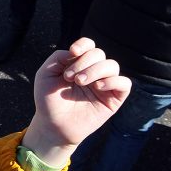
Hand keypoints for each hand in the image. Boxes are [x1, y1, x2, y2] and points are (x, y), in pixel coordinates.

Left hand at [22, 38, 130, 165]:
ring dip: (95, 70)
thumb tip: (76, 52)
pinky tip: (98, 86)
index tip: (73, 52)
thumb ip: (58, 57)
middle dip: (84, 61)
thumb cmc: (48, 100)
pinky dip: (113, 81)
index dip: (83, 45)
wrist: (52, 125)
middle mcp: (93, 72)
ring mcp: (104, 85)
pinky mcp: (113, 99)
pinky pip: (124, 83)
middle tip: (70, 77)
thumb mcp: (45, 74)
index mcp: (78, 64)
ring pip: (112, 65)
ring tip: (80, 82)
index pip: (89, 45)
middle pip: (99, 54)